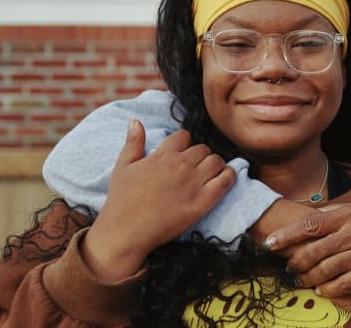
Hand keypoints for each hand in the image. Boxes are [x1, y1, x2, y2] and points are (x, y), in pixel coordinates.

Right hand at [82, 119, 234, 281]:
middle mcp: (181, 165)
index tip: (181, 153)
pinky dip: (229, 176)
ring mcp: (193, 183)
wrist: (126, 231)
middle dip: (200, 155)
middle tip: (195, 167)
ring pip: (216, 161)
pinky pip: (225, 181)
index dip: (184, 143)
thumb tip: (134, 120)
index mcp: (163, 154)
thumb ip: (133, 142)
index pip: (184, 136)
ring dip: (215, 164)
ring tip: (208, 173)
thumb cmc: (122, 199)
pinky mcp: (203, 201)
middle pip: (203, 148)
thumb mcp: (123, 166)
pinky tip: (224, 178)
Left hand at [264, 198, 350, 296]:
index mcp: (348, 214)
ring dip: (308, 278)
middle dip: (294, 262)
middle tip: (287, 266)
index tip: (269, 243)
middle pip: (313, 251)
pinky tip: (322, 289)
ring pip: (326, 270)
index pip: (309, 224)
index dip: (286, 234)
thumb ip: (336, 213)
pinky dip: (329, 289)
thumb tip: (309, 216)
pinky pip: (345, 285)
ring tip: (300, 280)